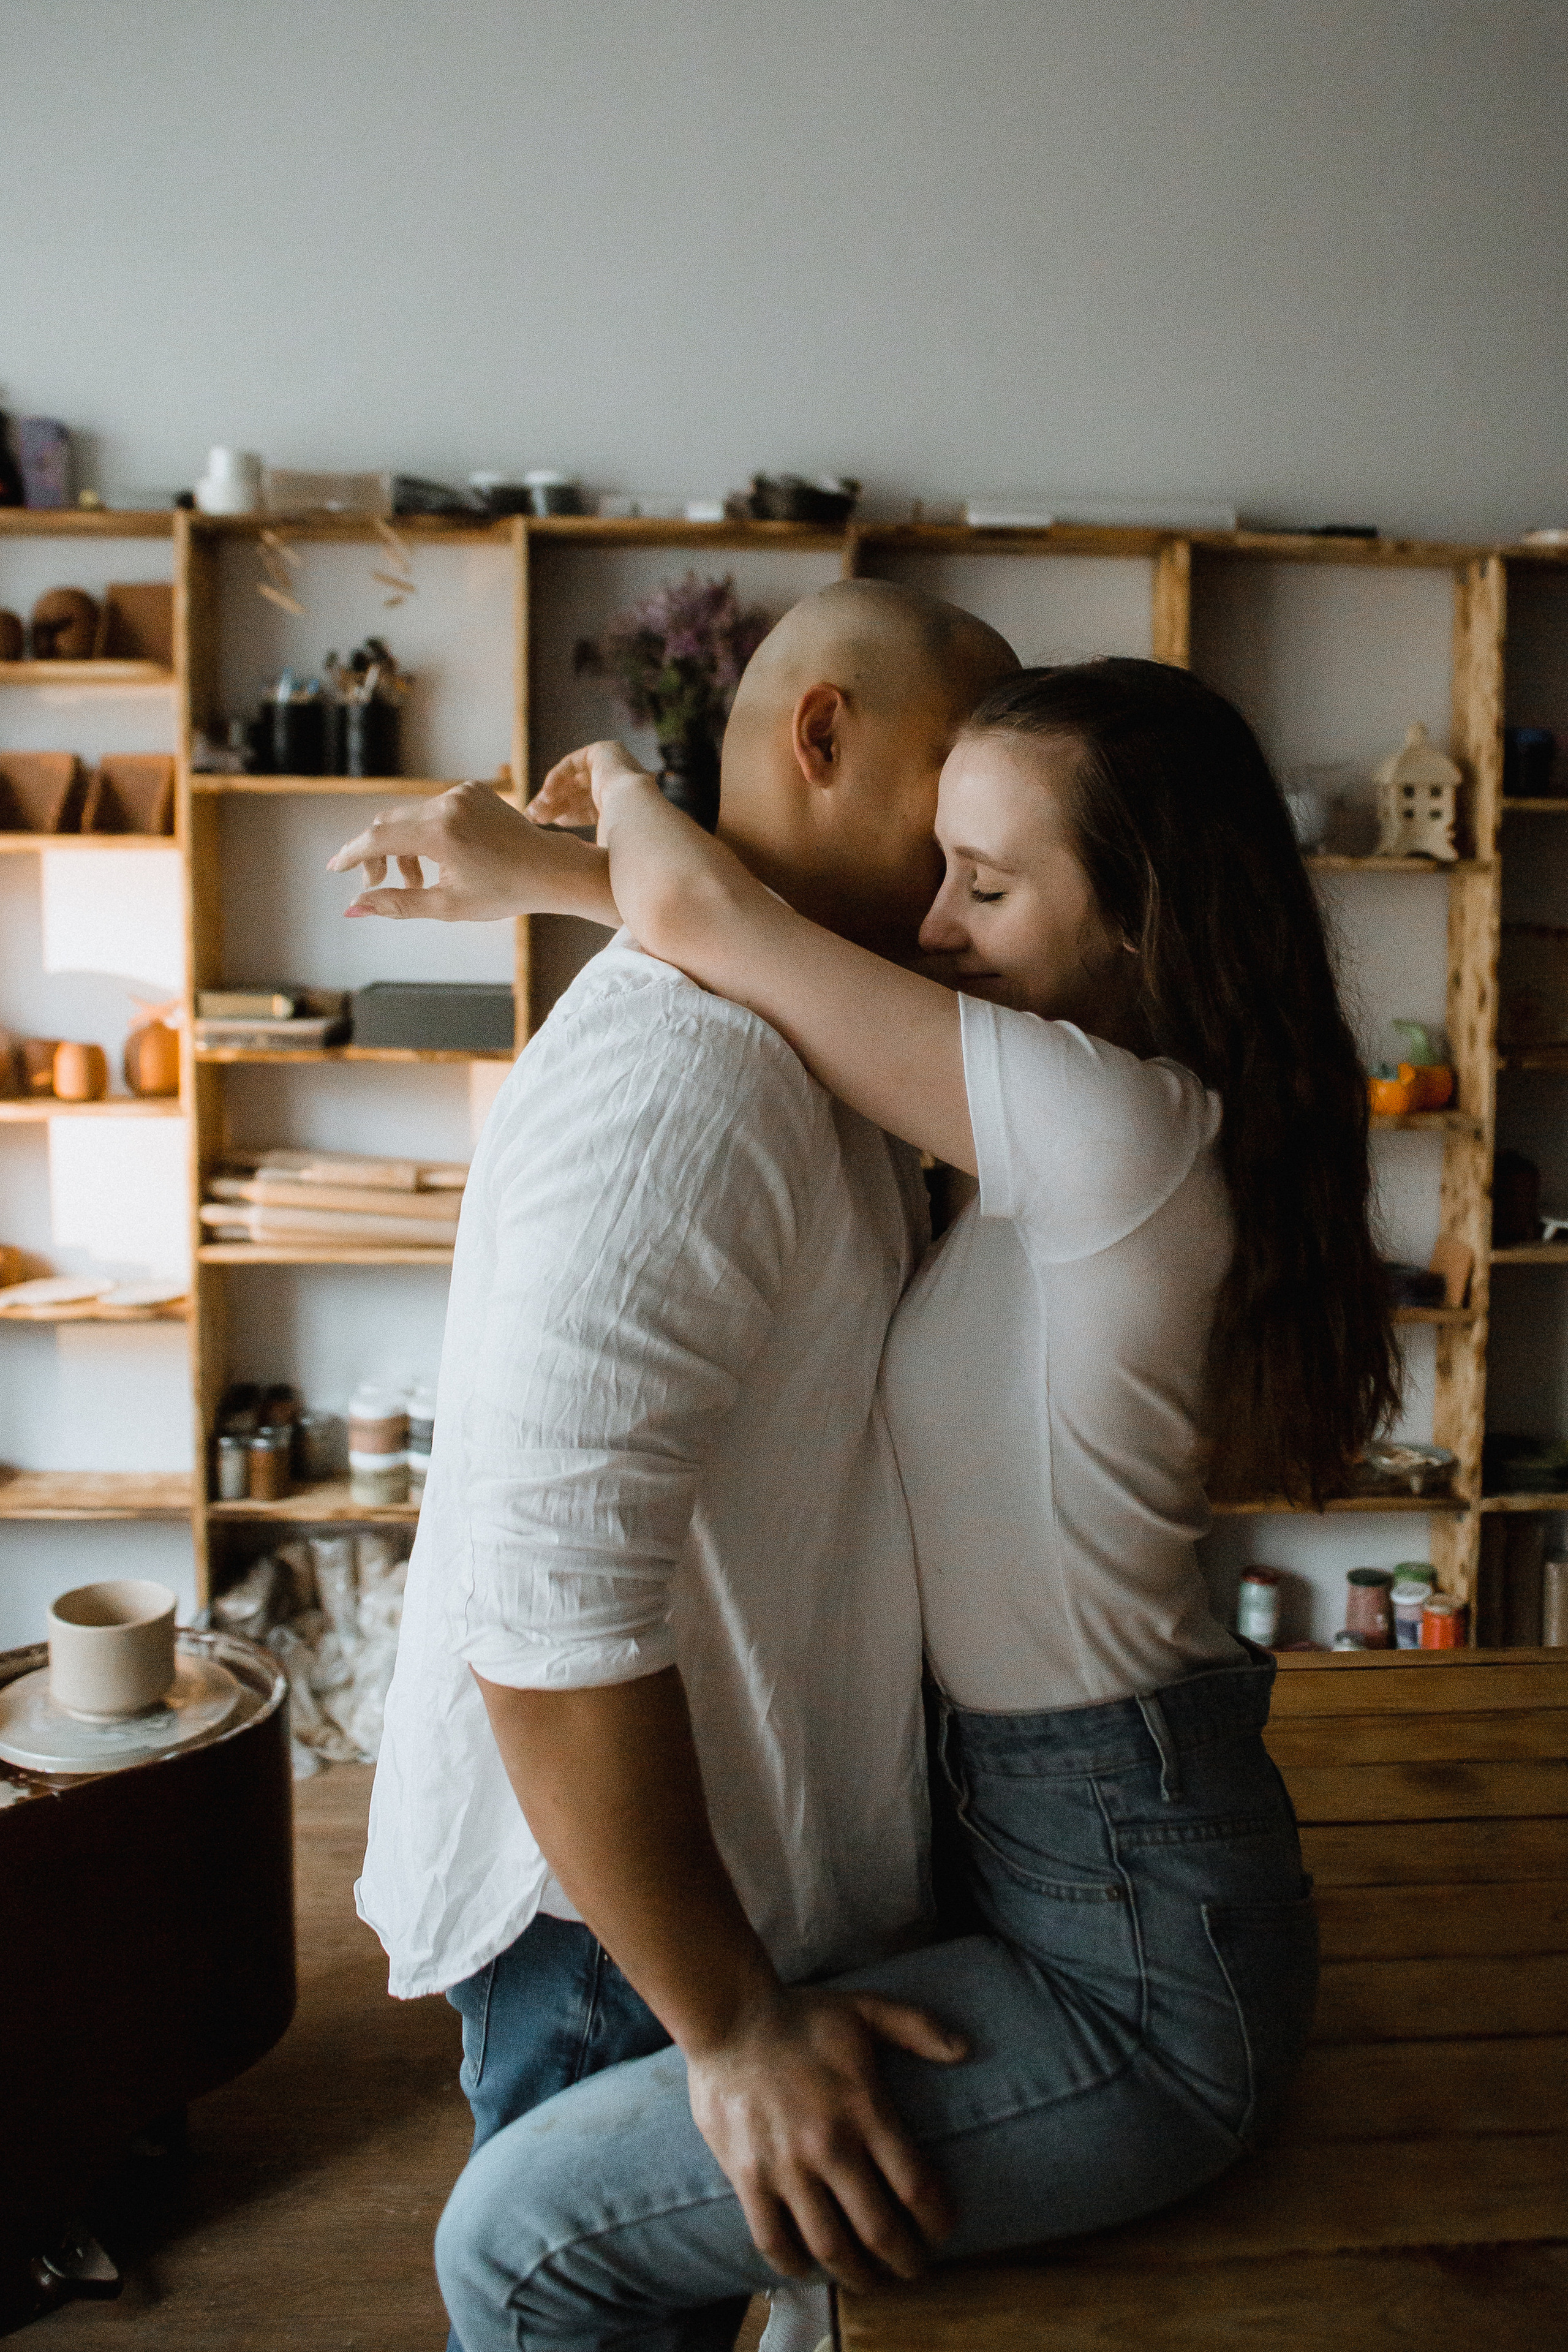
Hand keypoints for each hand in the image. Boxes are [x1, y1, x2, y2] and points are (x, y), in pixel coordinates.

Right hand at [327, 781, 586, 921]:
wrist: (551, 870)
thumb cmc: (505, 893)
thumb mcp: (447, 906)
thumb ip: (396, 903)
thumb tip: (353, 908)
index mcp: (440, 833)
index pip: (378, 837)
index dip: (352, 854)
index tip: (335, 868)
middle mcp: (447, 804)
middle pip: (390, 824)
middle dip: (378, 855)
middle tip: (378, 883)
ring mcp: (462, 793)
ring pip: (412, 817)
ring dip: (406, 848)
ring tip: (420, 881)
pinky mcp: (473, 789)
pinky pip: (436, 809)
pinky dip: (428, 833)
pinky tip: (444, 859)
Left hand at [531, 739, 654, 832]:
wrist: (635, 812)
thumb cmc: (621, 837)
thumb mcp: (598, 841)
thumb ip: (583, 839)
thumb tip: (561, 837)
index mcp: (622, 806)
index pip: (586, 809)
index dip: (563, 815)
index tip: (542, 824)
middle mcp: (619, 785)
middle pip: (576, 794)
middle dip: (552, 806)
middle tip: (531, 817)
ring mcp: (613, 766)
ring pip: (572, 780)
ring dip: (550, 796)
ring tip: (535, 811)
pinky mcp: (604, 751)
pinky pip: (571, 764)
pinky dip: (556, 779)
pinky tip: (547, 796)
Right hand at [685, 1984, 965, 2292]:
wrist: (727, 2017)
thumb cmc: (802, 2017)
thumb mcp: (866, 2010)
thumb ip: (918, 2027)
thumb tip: (965, 2049)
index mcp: (865, 2110)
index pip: (916, 2187)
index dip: (937, 2221)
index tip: (944, 2231)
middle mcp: (829, 2147)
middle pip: (880, 2230)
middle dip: (906, 2260)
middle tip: (915, 2268)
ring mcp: (786, 2167)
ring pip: (831, 2246)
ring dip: (858, 2276)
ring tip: (871, 2280)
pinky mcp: (748, 2177)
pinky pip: (774, 2241)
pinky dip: (795, 2267)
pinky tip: (811, 2270)